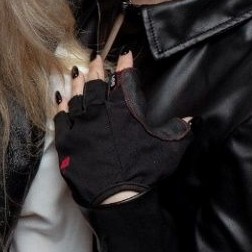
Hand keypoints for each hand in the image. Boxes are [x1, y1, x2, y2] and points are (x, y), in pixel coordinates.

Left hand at [54, 51, 191, 207]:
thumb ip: (178, 130)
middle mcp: (100, 111)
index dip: (126, 65)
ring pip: (76, 97)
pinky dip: (60, 106)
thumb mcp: (168, 149)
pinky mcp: (66, 139)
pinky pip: (60, 117)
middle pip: (96, 83)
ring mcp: (81, 124)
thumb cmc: (144, 171)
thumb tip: (191, 119)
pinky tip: (60, 98)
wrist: (116, 197)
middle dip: (97, 69)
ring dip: (77, 83)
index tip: (125, 55)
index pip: (125, 80)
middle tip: (95, 59)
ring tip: (77, 72)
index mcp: (124, 109)